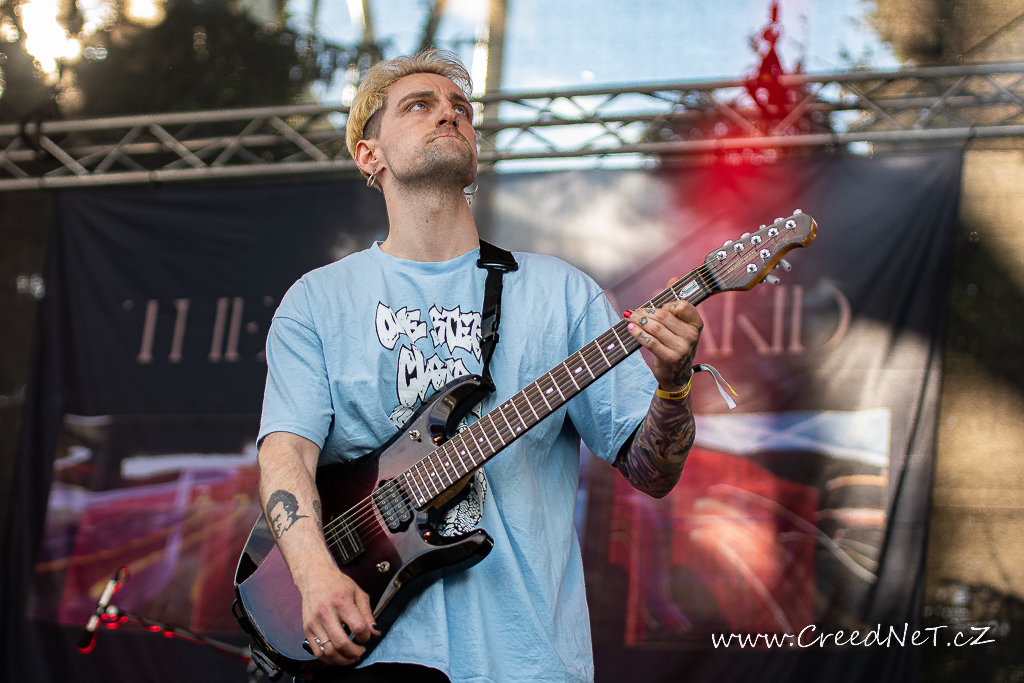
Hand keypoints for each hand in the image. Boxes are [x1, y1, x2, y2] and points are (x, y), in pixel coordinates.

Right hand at [298, 561, 378, 665]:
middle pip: (342, 643)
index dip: (366, 636)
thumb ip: (367, 614)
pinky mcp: (307, 629)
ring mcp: (314, 623)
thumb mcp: (358, 593)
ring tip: (350, 656)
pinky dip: (329, 659)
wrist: (315, 577)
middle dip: (355, 652)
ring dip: (342, 660)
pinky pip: (317, 652)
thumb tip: (374, 632)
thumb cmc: (337, 584)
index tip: (367, 636)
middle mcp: (326, 613)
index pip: (358, 627)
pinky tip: (337, 656)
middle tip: (360, 650)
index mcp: (341, 602)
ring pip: (328, 651)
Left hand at [625, 277, 702, 391]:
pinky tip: (630, 329)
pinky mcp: (670, 358)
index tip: (656, 306)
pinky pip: (650, 341)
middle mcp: (692, 336)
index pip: (682, 305)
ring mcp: (682, 348)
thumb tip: (673, 278)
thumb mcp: (679, 324)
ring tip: (629, 318)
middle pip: (664, 316)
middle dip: (645, 312)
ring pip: (655, 328)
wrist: (676, 374)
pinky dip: (638, 333)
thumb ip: (675, 300)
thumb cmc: (675, 343)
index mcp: (696, 323)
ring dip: (638, 321)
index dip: (667, 303)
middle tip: (633, 312)